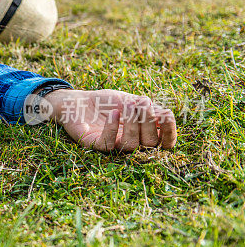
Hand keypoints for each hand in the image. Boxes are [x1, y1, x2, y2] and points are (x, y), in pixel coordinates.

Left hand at [41, 89, 176, 152]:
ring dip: (132, 124)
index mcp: (141, 134)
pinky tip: (113, 113)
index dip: (169, 133)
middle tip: (141, 102)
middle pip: (150, 143)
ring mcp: (112, 145)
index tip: (166, 116)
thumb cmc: (104, 102)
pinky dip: (113, 128)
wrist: (77, 101)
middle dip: (148, 121)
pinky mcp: (93, 144)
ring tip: (126, 106)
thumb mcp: (130, 101)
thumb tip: (166, 115)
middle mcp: (128, 142)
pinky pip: (108, 145)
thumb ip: (149, 109)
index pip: (162, 142)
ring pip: (131, 146)